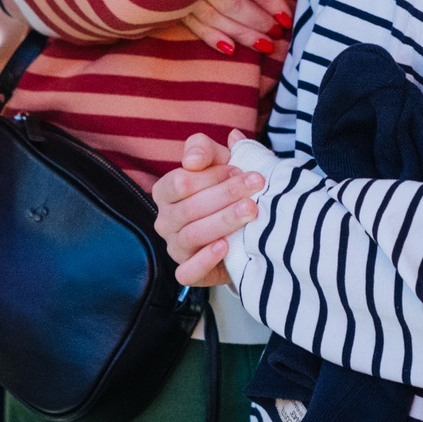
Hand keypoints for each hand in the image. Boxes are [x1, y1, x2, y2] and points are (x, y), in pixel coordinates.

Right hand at [153, 133, 262, 287]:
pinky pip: (187, 272)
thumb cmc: (228, 186)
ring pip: (193, 235)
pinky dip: (205, 260)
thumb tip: (193, 159)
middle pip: (189, 207)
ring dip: (224, 221)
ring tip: (250, 210)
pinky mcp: (189, 272)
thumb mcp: (220, 160)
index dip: (213, 175)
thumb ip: (204, 149)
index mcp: (165, 191)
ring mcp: (175, 247)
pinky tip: (226, 246)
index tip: (241, 170)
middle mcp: (165, 221)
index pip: (181, 182)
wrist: (246, 223)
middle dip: (226, 193)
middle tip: (256, 184)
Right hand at [181, 0, 290, 62]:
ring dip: (241, 34)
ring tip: (265, 46)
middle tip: (278, 33)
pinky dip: (211, 37)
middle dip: (257, 21)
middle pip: (232, 2)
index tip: (287, 17)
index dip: (270, 0)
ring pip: (213, 17)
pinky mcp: (168, 1)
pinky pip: (190, 24)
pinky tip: (230, 48)